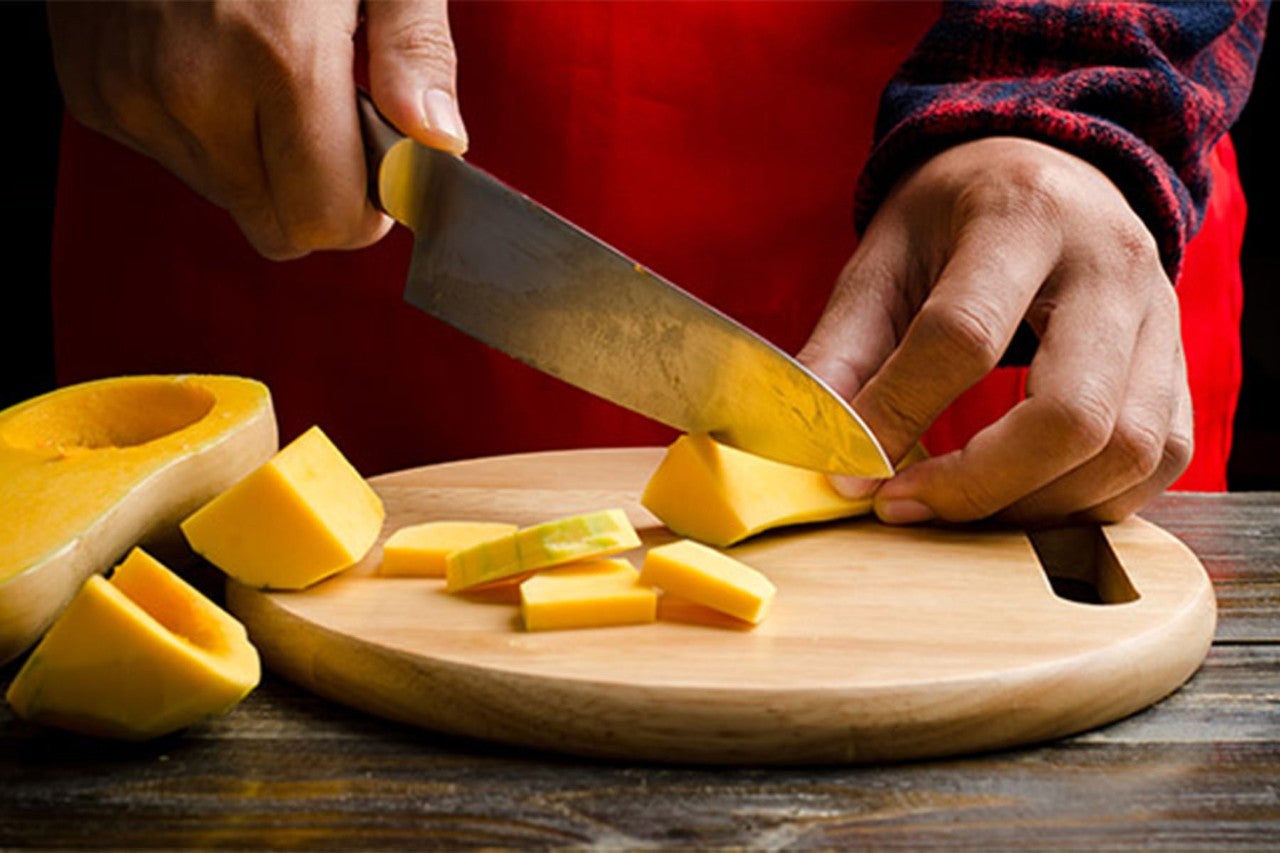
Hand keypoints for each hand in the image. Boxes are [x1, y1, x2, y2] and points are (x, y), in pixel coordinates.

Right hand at [47, 0, 466, 259]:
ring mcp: (133, 94)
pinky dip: (202, 131)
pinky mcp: (94, 91)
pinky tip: (212, 62)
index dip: (365, 211)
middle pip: (276, 228)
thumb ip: (415, 51)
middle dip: (316, 193)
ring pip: (226, 197)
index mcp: (280, 61)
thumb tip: (439, 140)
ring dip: (259, 162)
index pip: (326, 222)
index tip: (378, 172)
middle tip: (328, 117)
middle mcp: (195, 90)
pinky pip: (170, 158)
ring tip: (263, 72)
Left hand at [798, 137, 1192, 525]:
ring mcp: (1160, 316)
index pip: (963, 335)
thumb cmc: (952, 219)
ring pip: (1127, 450)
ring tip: (954, 508)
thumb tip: (810, 448)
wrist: (1043, 171)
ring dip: (1033, 507)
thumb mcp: (883, 260)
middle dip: (979, 485)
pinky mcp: (1179, 364)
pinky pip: (1159, 459)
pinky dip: (1090, 502)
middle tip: (903, 505)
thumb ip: (843, 350)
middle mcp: (1110, 263)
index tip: (851, 474)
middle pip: (1072, 413)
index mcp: (1021, 215)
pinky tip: (1020, 499)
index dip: (899, 416)